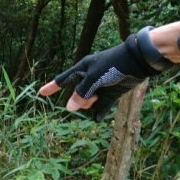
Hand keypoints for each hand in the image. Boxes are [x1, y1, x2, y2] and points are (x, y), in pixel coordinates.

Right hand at [38, 33, 163, 121]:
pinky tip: (98, 118)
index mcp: (82, 70)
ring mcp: (101, 87)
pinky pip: (102, 107)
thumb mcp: (94, 78)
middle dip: (80, 100)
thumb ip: (82, 92)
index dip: (52, 87)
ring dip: (91, 104)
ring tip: (98, 99)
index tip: (41, 93)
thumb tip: (70, 107)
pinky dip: (100, 112)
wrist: (138, 62)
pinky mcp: (112, 93)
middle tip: (90, 96)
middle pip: (77, 95)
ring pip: (89, 102)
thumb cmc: (114, 65)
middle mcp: (90, 79)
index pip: (63, 80)